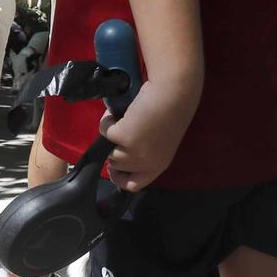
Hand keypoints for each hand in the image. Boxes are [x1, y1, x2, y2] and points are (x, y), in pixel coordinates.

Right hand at [98, 77, 200, 192]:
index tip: (112, 169)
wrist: (173, 92)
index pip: (134, 184)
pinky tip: (119, 111)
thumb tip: (116, 153)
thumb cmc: (170, 110)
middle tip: (122, 131)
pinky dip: (108, 120)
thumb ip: (143, 151)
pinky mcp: (122, 136)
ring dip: (112, 134)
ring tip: (123, 118)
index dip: (120, 178)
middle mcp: (146, 163)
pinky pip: (104, 131)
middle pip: (117, 166)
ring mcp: (133, 151)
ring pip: (109, 150)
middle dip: (115, 149)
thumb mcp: (159, 141)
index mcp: (158, 165)